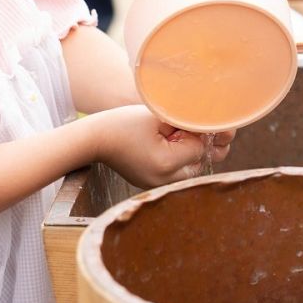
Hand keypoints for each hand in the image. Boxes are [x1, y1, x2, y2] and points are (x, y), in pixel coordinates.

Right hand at [91, 105, 234, 187]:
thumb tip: (208, 130)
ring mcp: (158, 185)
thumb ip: (185, 124)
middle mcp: (165, 180)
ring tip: (171, 137)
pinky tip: (164, 146)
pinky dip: (177, 160)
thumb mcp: (158, 118)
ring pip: (191, 169)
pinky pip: (176, 173)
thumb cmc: (123, 124)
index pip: (201, 148)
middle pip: (200, 162)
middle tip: (178, 129)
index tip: (183, 122)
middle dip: (197, 144)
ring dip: (189, 153)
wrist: (94, 140)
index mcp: (167, 164)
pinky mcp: (152, 184)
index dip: (197, 131)